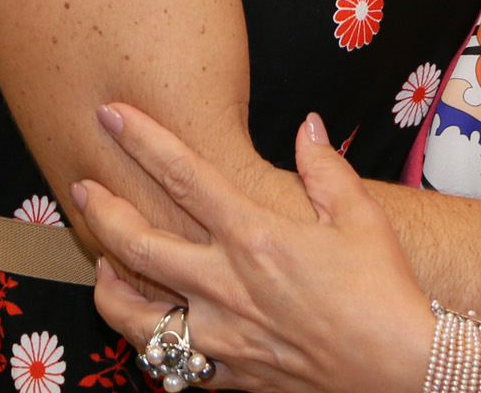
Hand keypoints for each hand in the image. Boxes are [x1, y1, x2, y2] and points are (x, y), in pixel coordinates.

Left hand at [78, 107, 435, 392]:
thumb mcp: (361, 217)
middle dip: (101, 210)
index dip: (141, 139)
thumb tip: (306, 127)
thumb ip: (325, 169)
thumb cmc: (383, 290)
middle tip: (83, 188)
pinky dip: (150, 340)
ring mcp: (219, 336)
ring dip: (108, 284)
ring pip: (132, 313)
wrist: (398, 369)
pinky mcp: (226, 375)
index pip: (182, 175)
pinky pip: (168, 360)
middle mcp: (224, 285)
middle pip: (136, 243)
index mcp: (254, 236)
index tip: (111, 114)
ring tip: (103, 261)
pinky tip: (151, 326)